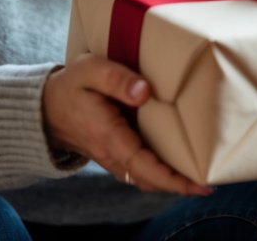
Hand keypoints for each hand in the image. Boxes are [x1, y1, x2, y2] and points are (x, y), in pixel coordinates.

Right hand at [42, 53, 211, 194]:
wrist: (44, 107)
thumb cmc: (71, 85)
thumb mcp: (90, 70)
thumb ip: (117, 79)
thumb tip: (145, 92)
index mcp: (107, 135)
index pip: (143, 165)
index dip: (171, 179)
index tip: (198, 184)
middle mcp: (111, 153)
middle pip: (149, 179)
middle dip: (180, 185)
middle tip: (212, 182)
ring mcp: (112, 157)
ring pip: (145, 178)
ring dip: (171, 182)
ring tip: (202, 176)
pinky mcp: (115, 154)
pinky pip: (139, 171)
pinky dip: (160, 174)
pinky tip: (179, 166)